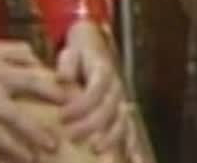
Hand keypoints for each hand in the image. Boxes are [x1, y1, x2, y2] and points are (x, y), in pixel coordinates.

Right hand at [0, 40, 65, 162]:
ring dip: (14, 149)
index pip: (30, 81)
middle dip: (33, 132)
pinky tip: (3, 160)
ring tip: (31, 159)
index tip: (69, 103)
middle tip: (53, 145)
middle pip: (12, 116)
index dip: (50, 92)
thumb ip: (19, 53)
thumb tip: (42, 64)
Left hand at [56, 21, 142, 161]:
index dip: (80, 106)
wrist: (93, 46)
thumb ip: (68, 64)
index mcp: (103, 71)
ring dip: (111, 138)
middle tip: (71, 137)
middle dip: (90, 125)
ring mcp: (122, 101)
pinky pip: (130, 130)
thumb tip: (62, 78)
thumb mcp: (71, 52)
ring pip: (121, 122)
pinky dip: (133, 146)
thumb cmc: (78, 53)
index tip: (62, 117)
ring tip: (96, 151)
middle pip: (108, 110)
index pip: (95, 91)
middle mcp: (116, 87)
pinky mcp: (123, 112)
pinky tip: (134, 161)